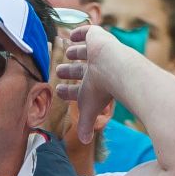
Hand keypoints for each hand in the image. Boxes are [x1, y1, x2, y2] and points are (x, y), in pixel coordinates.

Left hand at [54, 25, 123, 145]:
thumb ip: (86, 125)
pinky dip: (80, 32)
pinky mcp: (97, 38)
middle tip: (59, 71)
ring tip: (67, 49)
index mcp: (93, 86)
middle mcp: (96, 70)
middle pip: (80, 71)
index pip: (79, 89)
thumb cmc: (102, 90)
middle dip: (70, 72)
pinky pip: (88, 33)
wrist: (115, 68)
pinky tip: (73, 34)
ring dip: (75, 52)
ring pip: (84, 52)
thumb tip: (84, 142)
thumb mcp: (88, 109)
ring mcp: (97, 53)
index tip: (60, 91)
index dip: (69, 91)